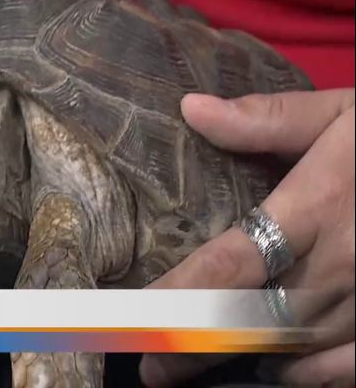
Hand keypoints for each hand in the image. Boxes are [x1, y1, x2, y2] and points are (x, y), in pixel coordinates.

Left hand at [140, 89, 354, 386]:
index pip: (230, 263)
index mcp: (317, 207)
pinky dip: (313, 376)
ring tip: (199, 370)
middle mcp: (343, 264)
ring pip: (298, 347)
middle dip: (199, 348)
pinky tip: (283, 373)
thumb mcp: (346, 112)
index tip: (135, 322)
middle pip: (254, 319)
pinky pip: (351, 367)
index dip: (178, 298)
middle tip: (153, 370)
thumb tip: (191, 109)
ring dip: (248, 361)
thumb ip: (268, 119)